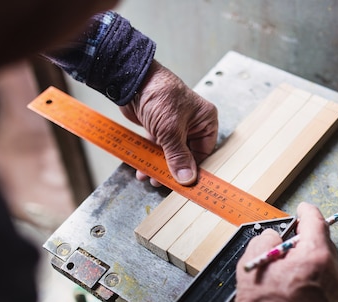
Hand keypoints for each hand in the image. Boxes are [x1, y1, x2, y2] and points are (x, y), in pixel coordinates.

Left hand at [120, 61, 217, 185]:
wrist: (131, 79)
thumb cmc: (158, 94)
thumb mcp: (170, 130)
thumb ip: (178, 156)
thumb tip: (187, 179)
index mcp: (205, 121)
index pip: (204, 152)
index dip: (194, 169)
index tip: (185, 185)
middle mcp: (193, 124)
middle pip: (187, 155)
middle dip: (174, 170)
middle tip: (163, 183)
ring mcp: (176, 127)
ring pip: (171, 153)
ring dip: (160, 166)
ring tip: (150, 177)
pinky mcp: (160, 128)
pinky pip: (158, 148)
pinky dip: (151, 158)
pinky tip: (143, 167)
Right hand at [231, 202, 337, 301]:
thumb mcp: (254, 262)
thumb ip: (267, 240)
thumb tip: (275, 238)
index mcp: (316, 257)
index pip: (316, 223)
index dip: (308, 212)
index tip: (302, 208)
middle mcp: (332, 272)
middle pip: (323, 242)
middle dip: (306, 236)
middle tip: (288, 237)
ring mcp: (334, 290)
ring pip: (324, 261)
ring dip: (308, 255)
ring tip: (285, 263)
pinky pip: (324, 277)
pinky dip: (311, 271)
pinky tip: (292, 279)